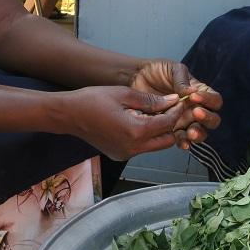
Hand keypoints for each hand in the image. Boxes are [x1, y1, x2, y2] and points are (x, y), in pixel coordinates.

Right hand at [60, 86, 185, 160]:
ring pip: (155, 146)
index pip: (168, 124)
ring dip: (160, 131)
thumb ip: (150, 100)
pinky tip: (140, 121)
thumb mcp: (124, 94)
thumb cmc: (93, 100)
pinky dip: (146, 136)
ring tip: (155, 113)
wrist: (68, 115)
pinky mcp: (119, 155)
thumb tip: (171, 101)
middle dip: (172, 125)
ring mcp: (126, 154)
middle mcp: (133, 148)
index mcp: (136, 131)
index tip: (180, 101)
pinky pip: (141, 147)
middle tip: (170, 108)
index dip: (177, 111)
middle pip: (167, 140)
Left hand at [129, 60, 222, 149]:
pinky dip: (184, 142)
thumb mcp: (172, 69)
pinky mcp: (172, 130)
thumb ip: (182, 79)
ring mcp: (185, 121)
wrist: (136, 79)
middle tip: (195, 113)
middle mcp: (195, 109)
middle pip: (212, 119)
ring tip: (190, 132)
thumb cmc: (157, 71)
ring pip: (200, 132)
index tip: (194, 97)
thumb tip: (191, 92)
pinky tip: (182, 142)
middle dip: (206, 119)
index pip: (214, 100)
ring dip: (197, 134)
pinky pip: (182, 140)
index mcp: (200, 93)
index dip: (208, 100)